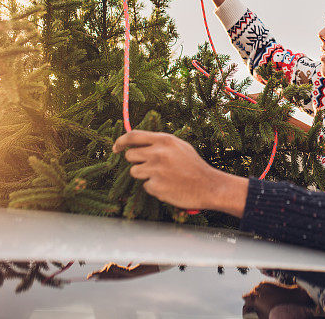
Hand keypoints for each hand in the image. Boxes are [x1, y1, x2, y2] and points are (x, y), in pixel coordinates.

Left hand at [112, 130, 247, 216]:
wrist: (209, 186)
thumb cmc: (193, 165)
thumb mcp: (179, 146)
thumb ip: (158, 143)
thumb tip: (134, 143)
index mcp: (164, 140)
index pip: (133, 136)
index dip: (120, 141)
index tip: (115, 148)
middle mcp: (158, 153)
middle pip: (130, 155)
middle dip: (136, 161)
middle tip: (150, 166)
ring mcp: (156, 170)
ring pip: (135, 171)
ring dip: (145, 175)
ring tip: (163, 176)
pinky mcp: (156, 186)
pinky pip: (145, 186)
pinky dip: (154, 187)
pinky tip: (169, 186)